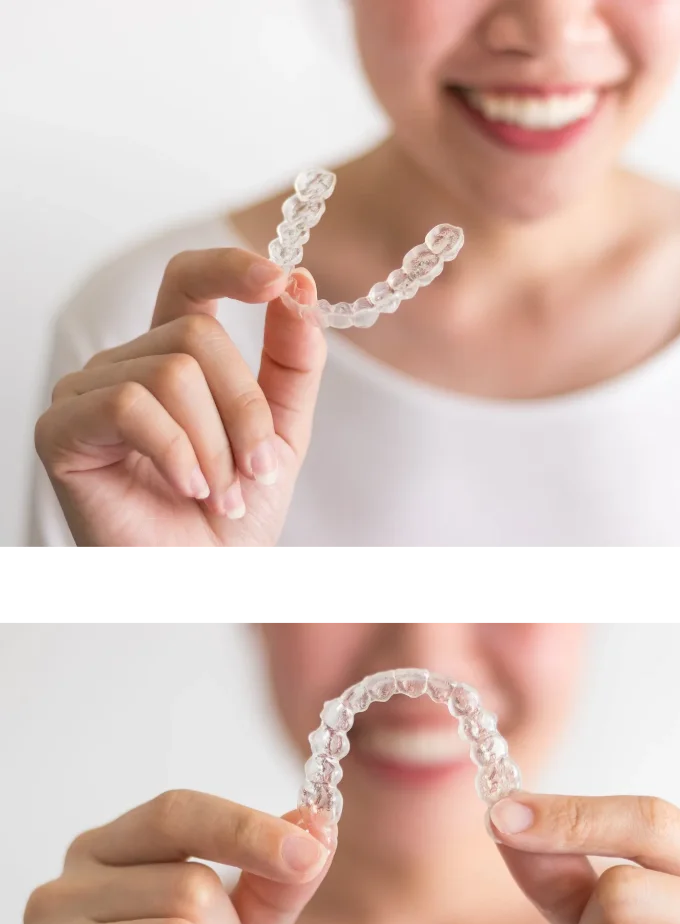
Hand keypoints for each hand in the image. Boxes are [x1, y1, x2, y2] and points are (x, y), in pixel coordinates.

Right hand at [35, 250, 325, 548]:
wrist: (201, 580)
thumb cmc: (230, 517)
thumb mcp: (282, 435)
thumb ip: (293, 364)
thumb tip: (299, 286)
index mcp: (174, 358)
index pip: (189, 282)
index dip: (229, 269)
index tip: (278, 280)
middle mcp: (126, 365)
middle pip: (197, 335)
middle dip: (244, 410)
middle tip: (257, 473)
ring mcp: (88, 393)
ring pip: (170, 373)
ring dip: (214, 446)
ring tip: (219, 496)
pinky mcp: (62, 429)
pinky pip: (129, 406)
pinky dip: (174, 452)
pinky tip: (187, 488)